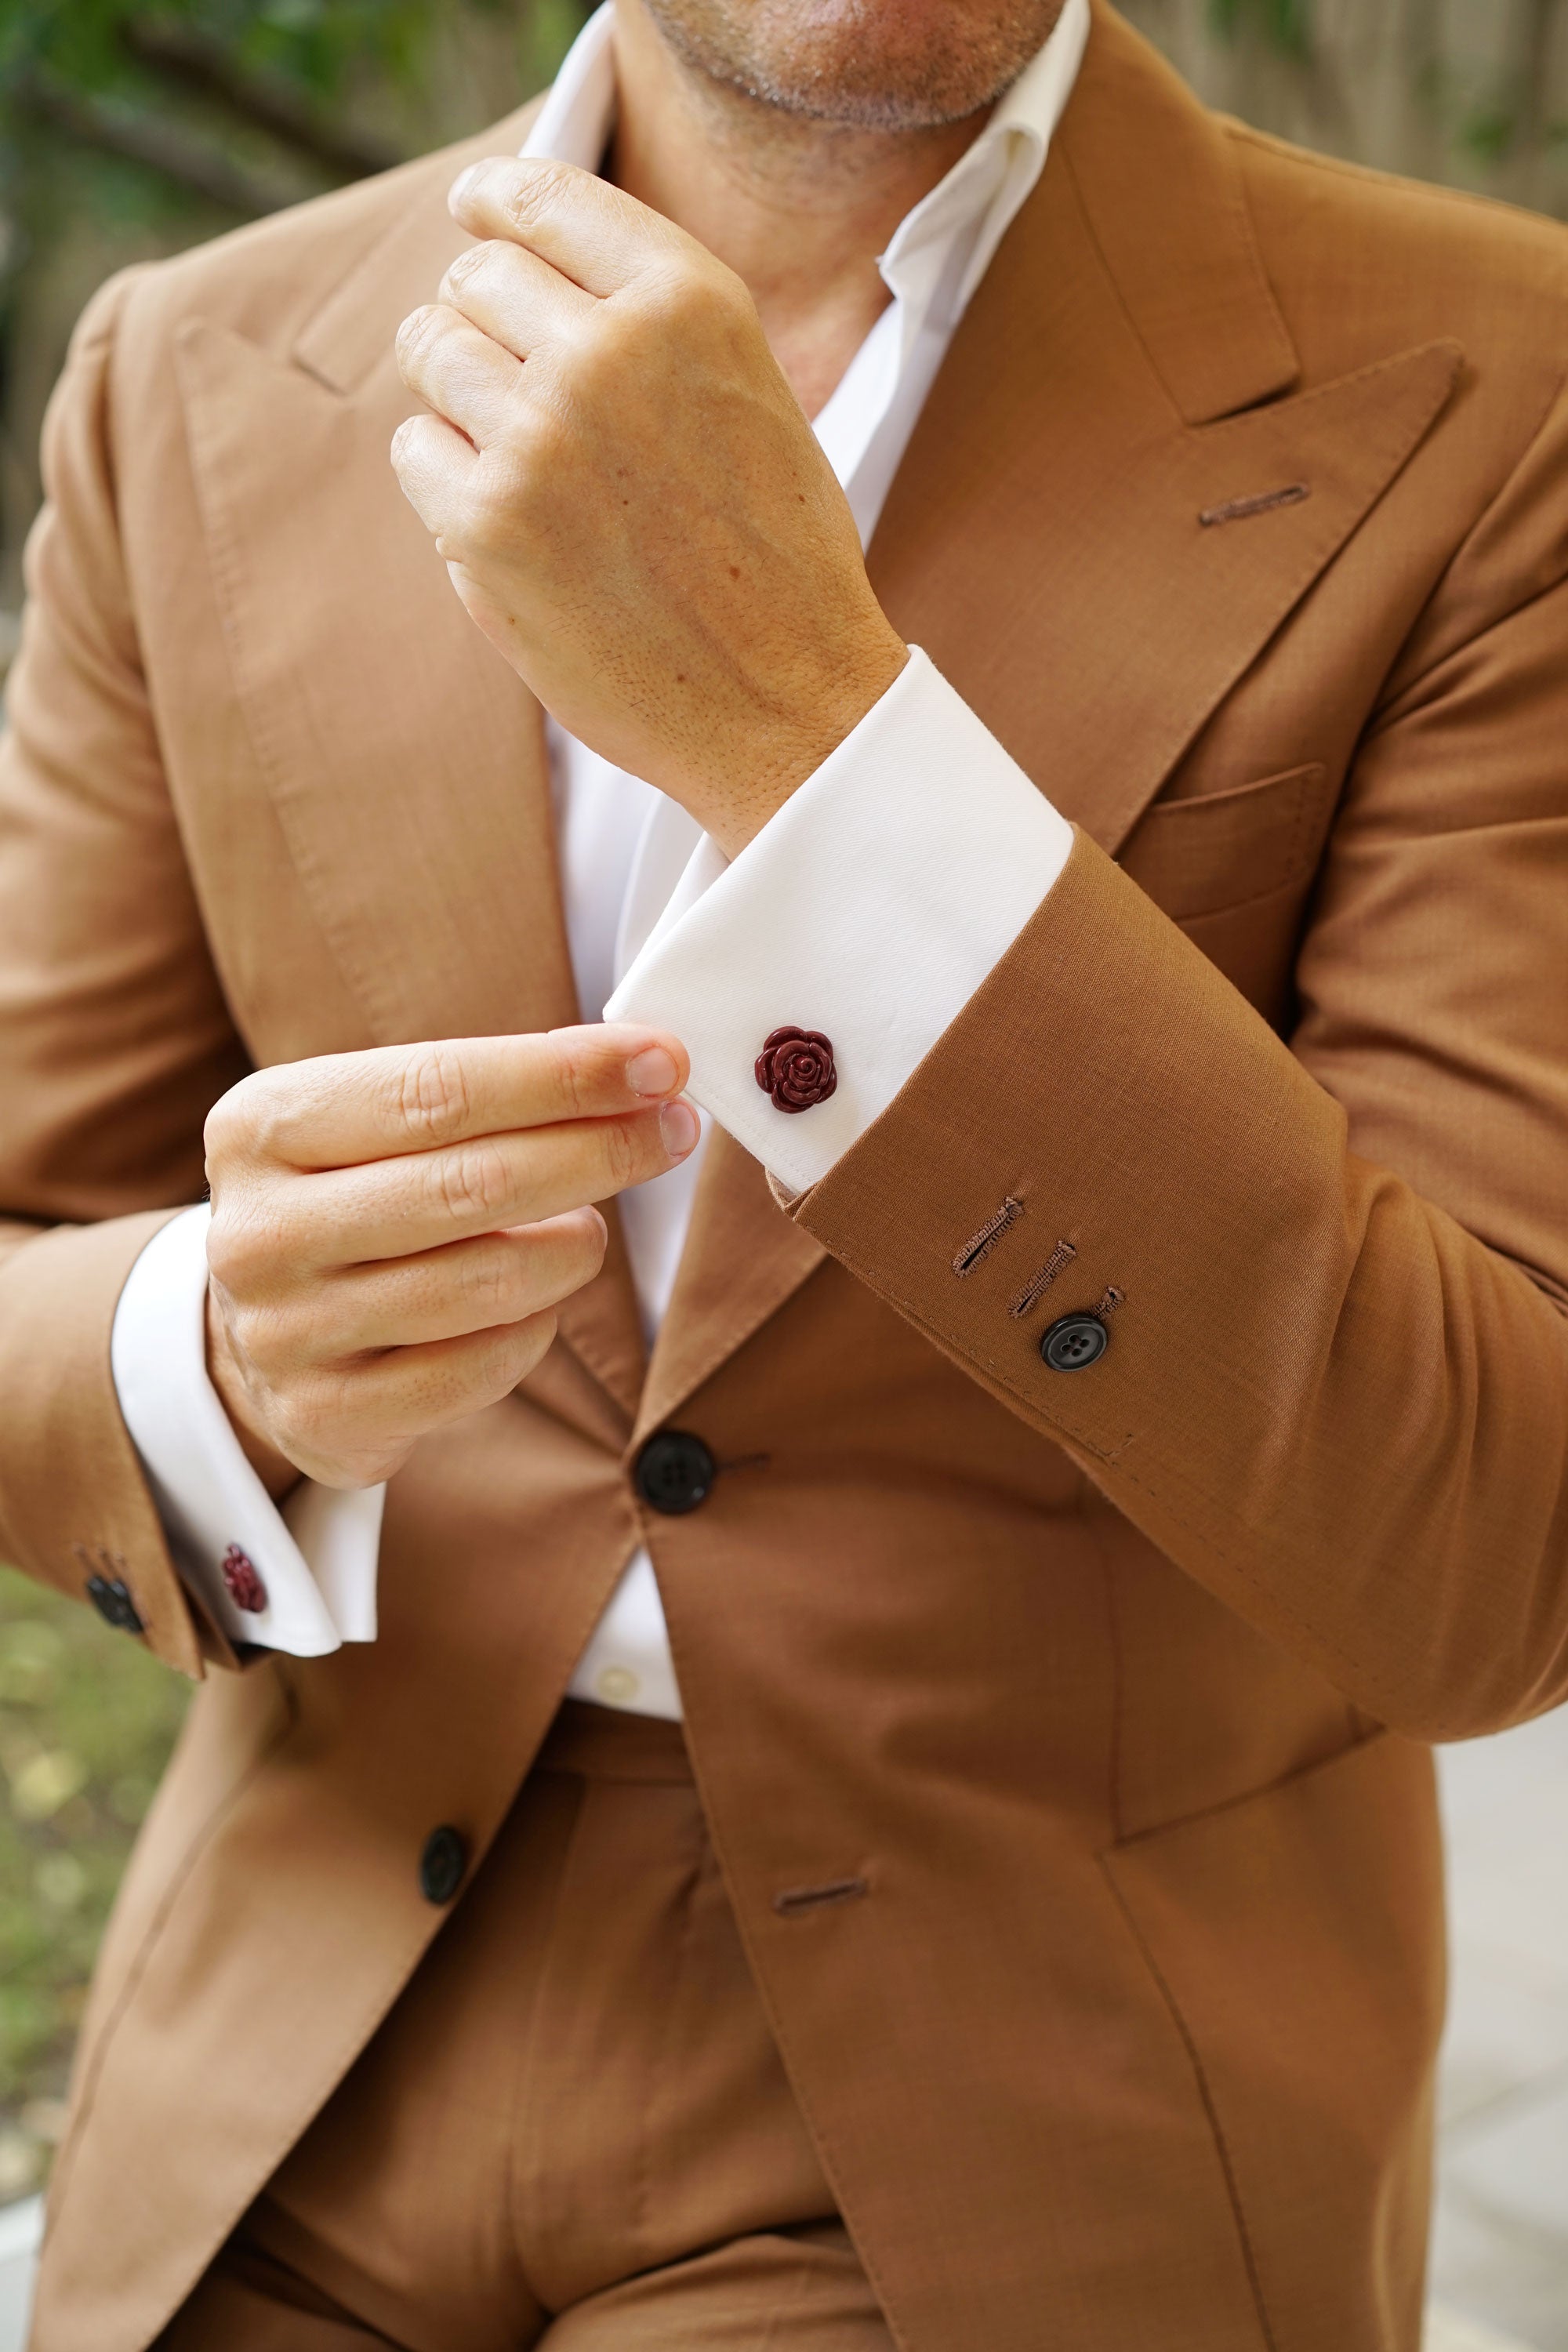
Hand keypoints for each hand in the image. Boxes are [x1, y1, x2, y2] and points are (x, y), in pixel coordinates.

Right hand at [202, 1026, 694, 1496]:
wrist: (259, 1331)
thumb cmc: (351, 1197)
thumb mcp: (374, 1123)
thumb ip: (487, 1091)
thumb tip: (643, 1068)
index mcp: (262, 1127)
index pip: (437, 1089)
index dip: (561, 1075)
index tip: (660, 1060)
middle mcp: (258, 1231)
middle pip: (471, 1185)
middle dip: (599, 1150)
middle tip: (675, 1129)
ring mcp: (284, 1332)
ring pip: (485, 1285)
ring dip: (573, 1248)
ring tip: (588, 1229)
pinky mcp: (323, 1416)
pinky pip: (477, 1370)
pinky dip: (535, 1329)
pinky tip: (541, 1302)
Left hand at [390, 157, 907, 858]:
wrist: (788, 704)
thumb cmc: (774, 560)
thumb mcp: (748, 393)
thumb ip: (652, 319)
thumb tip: (521, 258)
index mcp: (690, 301)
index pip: (546, 196)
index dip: (493, 200)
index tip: (473, 211)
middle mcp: (609, 350)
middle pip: (475, 276)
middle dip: (479, 318)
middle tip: (513, 383)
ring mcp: (539, 435)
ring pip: (431, 351)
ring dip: (454, 395)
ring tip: (519, 458)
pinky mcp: (488, 523)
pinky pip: (416, 449)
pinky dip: (445, 480)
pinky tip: (511, 524)